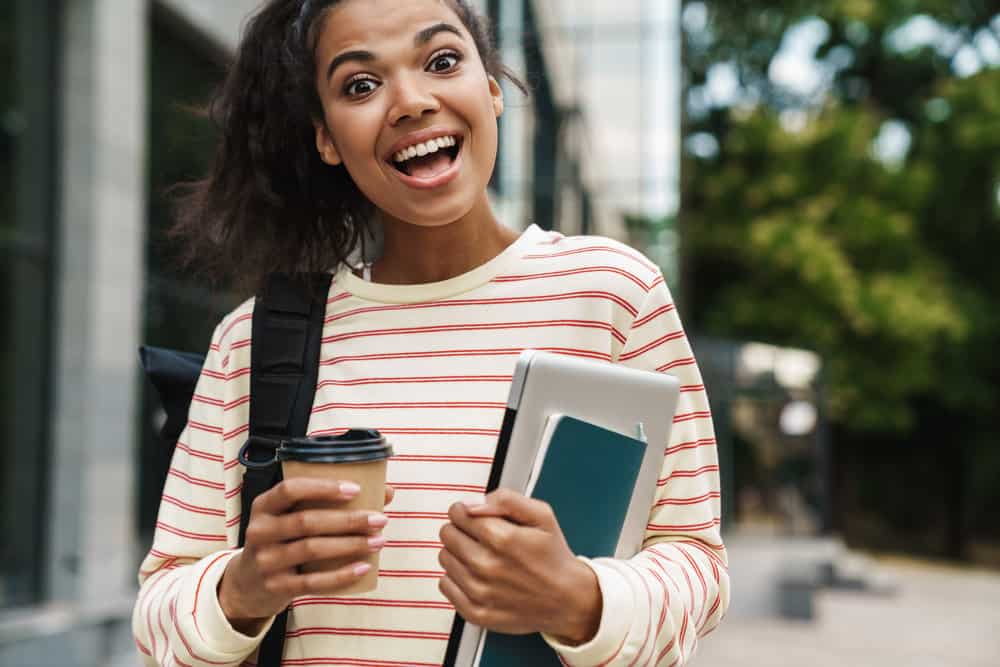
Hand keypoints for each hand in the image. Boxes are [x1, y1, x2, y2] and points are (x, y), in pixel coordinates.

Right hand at [218, 480, 393, 634]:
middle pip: (307, 521)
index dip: (323, 487)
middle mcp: (260, 531)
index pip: (290, 489)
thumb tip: (386, 492)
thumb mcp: (290, 517)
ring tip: (378, 540)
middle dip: (348, 519)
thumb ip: (329, 502)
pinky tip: (364, 567)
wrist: (248, 584)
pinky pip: (313, 581)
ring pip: (312, 549)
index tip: (356, 489)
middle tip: (379, 519)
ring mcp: (266, 561)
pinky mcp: (276, 587)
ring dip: (350, 544)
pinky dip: (342, 575)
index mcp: (264, 506)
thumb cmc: (282, 540)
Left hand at [438, 489, 601, 644]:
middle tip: (480, 536)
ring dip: (458, 553)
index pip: (458, 514)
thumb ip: (506, 500)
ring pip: (444, 558)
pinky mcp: (476, 612)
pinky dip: (456, 578)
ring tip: (481, 556)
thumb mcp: (541, 515)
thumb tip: (472, 503)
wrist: (567, 600)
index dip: (465, 510)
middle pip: (447, 534)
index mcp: (503, 539)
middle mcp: (488, 566)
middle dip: (460, 530)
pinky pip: (445, 585)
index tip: (475, 515)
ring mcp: (480, 592)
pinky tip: (476, 575)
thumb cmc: (553, 556)